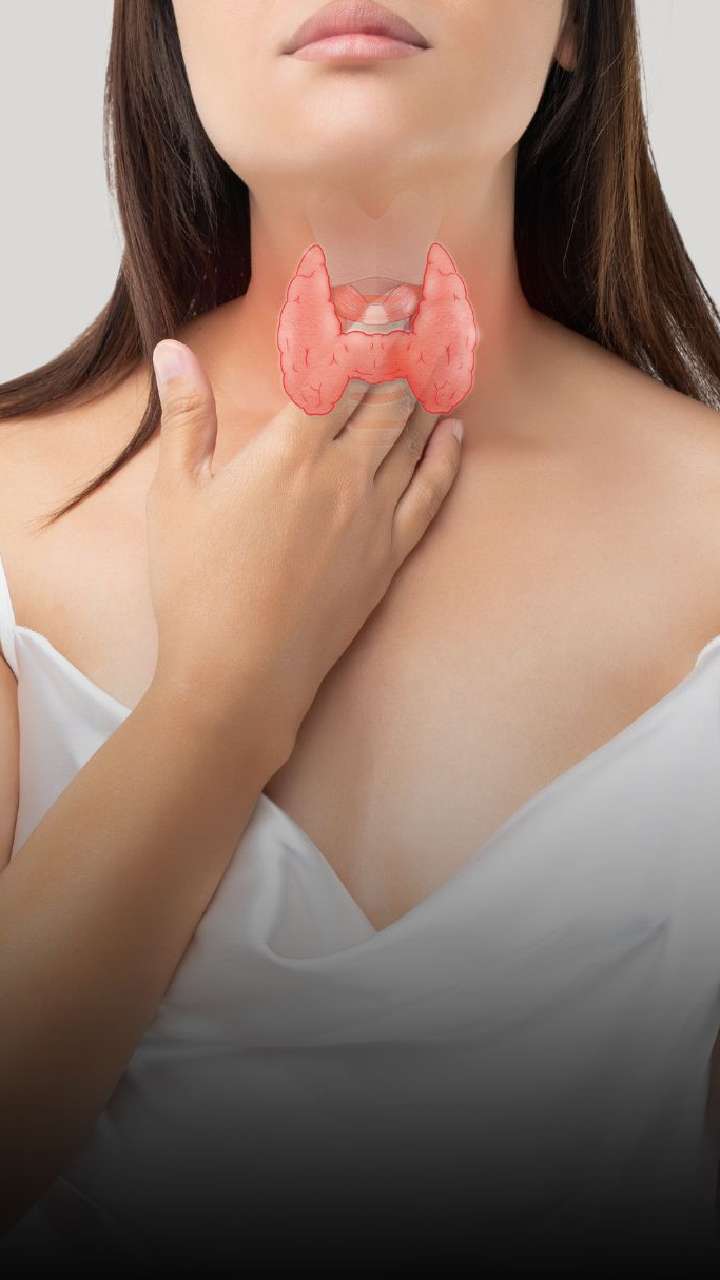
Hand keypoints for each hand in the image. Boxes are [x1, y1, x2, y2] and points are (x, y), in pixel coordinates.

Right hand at [147, 339, 463, 760]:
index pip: (336, 369)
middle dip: (403, 345)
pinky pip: (430, 494)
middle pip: (384, 394)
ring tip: (442, 350)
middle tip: (421, 307)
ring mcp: (373, 516)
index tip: (376, 294)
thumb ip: (186, 417)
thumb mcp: (176, 496)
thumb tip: (174, 350)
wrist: (241, 675)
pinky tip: (454, 432)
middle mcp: (342, 474)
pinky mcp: (389, 557)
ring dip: (428, 388)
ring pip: (411, 436)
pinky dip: (445, 457)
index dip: (360, 326)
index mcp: (287, 452)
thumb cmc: (196, 587)